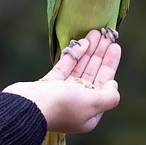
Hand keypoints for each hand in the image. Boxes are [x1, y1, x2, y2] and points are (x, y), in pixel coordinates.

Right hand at [3, 30, 120, 133]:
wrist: (30, 105)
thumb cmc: (63, 105)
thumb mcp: (93, 104)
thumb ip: (109, 96)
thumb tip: (113, 85)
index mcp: (89, 112)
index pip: (105, 86)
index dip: (110, 65)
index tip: (115, 48)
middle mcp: (77, 102)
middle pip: (93, 74)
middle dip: (100, 54)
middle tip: (107, 35)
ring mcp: (62, 93)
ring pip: (80, 68)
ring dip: (89, 51)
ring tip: (95, 32)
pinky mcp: (50, 84)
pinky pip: (66, 67)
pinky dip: (74, 55)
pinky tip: (83, 42)